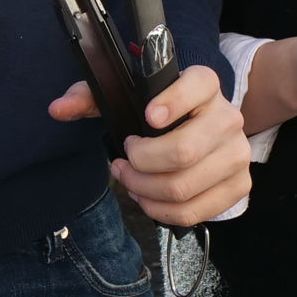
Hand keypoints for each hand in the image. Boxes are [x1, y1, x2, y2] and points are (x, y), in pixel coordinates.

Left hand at [48, 63, 252, 226]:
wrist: (202, 131)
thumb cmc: (159, 113)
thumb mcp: (126, 97)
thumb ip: (90, 97)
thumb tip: (58, 109)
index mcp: (204, 85)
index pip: (198, 85)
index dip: (172, 102)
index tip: (147, 118)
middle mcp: (228, 117)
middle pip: (183, 151)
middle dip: (140, 164)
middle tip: (123, 162)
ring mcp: (237, 155)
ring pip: (184, 186)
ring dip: (144, 191)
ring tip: (130, 181)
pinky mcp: (238, 186)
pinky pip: (194, 211)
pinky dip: (161, 211)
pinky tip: (148, 198)